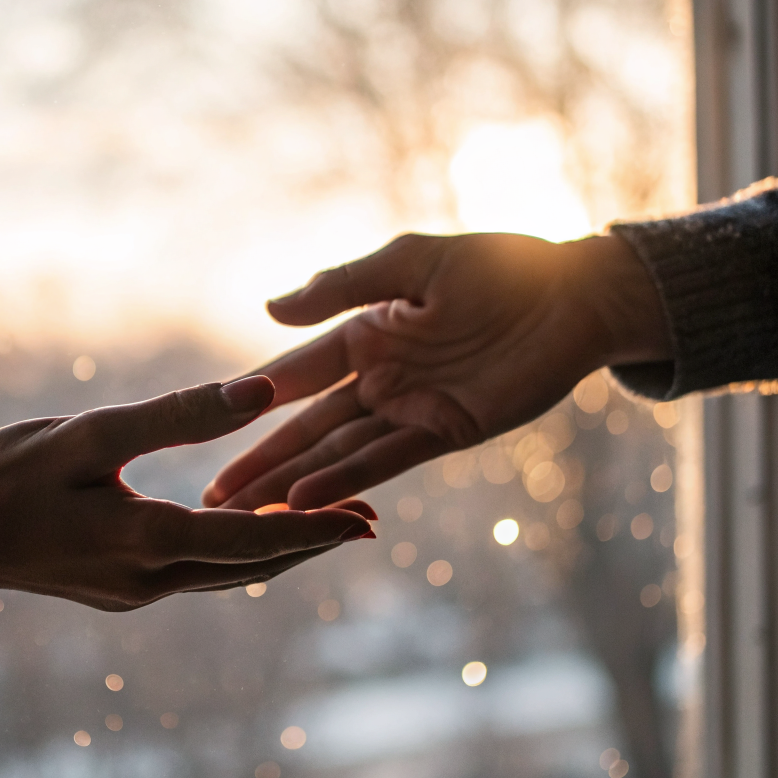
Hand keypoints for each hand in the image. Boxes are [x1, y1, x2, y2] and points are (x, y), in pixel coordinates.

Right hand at [0, 376, 373, 626]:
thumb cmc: (0, 478)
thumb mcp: (87, 434)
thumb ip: (176, 415)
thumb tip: (259, 390)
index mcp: (147, 543)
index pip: (256, 540)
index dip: (317, 528)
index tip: (369, 519)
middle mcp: (150, 581)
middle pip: (253, 563)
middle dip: (311, 540)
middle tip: (370, 519)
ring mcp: (133, 592)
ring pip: (226, 570)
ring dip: (275, 545)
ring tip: (327, 518)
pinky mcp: (119, 589)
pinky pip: (194, 568)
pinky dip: (231, 546)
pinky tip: (247, 519)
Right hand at [202, 232, 669, 511]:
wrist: (574, 296)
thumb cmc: (495, 266)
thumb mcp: (410, 262)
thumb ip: (342, 287)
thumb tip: (269, 308)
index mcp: (363, 334)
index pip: (294, 377)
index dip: (249, 407)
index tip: (203, 436)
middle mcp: (378, 378)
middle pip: (306, 428)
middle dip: (259, 464)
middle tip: (210, 501)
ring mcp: (409, 409)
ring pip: (337, 453)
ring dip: (291, 484)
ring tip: (244, 515)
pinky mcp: (445, 431)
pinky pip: (387, 460)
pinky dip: (345, 481)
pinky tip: (304, 502)